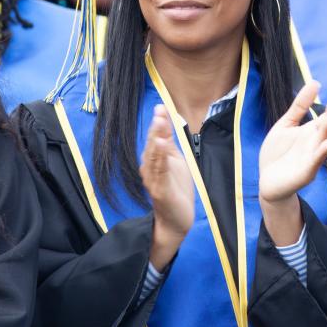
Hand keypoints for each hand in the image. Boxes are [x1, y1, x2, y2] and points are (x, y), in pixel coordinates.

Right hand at [140, 105, 194, 269]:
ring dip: (156, 138)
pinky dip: (160, 157)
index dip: (159, 122)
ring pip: (154, 155)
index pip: (156, 137)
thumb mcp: (175, 163)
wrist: (176, 220)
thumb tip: (165, 126)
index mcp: (154, 161)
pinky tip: (161, 145)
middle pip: (152, 144)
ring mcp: (153, 179)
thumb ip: (169, 146)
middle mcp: (149, 168)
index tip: (162, 107)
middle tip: (159, 110)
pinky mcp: (160, 190)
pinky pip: (160, 171)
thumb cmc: (176, 191)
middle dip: (156, 127)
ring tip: (160, 123)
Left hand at [258, 82, 326, 244]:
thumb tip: (315, 82)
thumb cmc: (277, 153)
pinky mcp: (307, 172)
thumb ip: (299, 106)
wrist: (268, 180)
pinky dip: (323, 151)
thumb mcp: (285, 124)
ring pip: (325, 142)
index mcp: (310, 132)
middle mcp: (315, 143)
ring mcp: (312, 157)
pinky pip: (317, 160)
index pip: (325, 117)